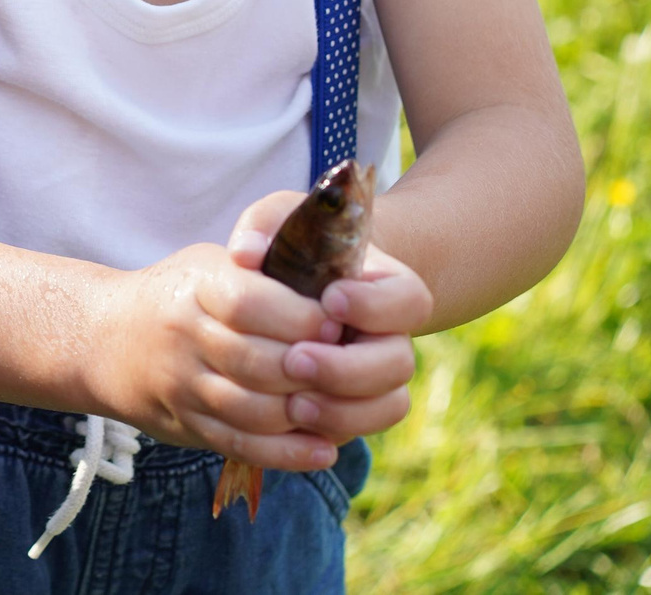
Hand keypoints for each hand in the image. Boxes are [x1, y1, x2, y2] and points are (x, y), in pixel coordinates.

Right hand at [86, 242, 342, 472]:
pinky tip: (322, 449)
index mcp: (196, 287)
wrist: (106, 337)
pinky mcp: (187, 424)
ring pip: (255, 410)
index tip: (338, 324)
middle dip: (313, 371)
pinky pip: (242, 446)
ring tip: (335, 405)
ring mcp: (182, 385)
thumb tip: (337, 302)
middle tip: (348, 369)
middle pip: (259, 363)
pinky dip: (288, 453)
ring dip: (305, 414)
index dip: (302, 318)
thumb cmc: (181, 295)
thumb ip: (265, 276)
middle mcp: (184, 336)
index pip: (252, 304)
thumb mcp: (212, 266)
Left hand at [226, 191, 429, 441]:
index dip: (374, 305)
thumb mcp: (279, 220)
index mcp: (385, 285)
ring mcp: (377, 374)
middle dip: (347, 368)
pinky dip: (330, 430)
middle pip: (397, 363)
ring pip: (387, 404)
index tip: (330, 298)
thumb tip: (245, 255)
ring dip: (339, 408)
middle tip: (297, 360)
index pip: (406, 300)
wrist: (294, 285)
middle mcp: (391, 335)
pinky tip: (292, 420)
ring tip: (294, 403)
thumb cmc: (292, 246)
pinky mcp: (355, 405)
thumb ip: (265, 227)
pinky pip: (361, 429)